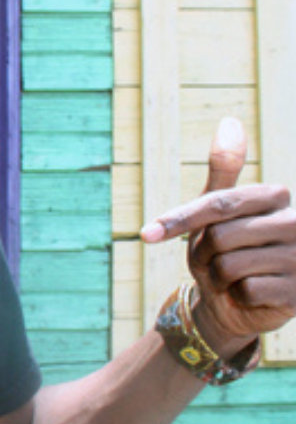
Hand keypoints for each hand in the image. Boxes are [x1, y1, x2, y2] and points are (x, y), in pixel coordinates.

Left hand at [141, 118, 295, 346]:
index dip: (180, 219)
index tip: (146, 234)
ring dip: (219, 277)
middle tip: (217, 260)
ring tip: (233, 276)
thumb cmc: (225, 248)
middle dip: (204, 253)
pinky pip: (245, 290)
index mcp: (276, 195)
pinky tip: (250, 295)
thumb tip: (230, 121)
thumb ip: (223, 170)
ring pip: (230, 265)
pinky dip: (236, 295)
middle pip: (220, 236)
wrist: (238, 302)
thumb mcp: (218, 209)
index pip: (218, 203)